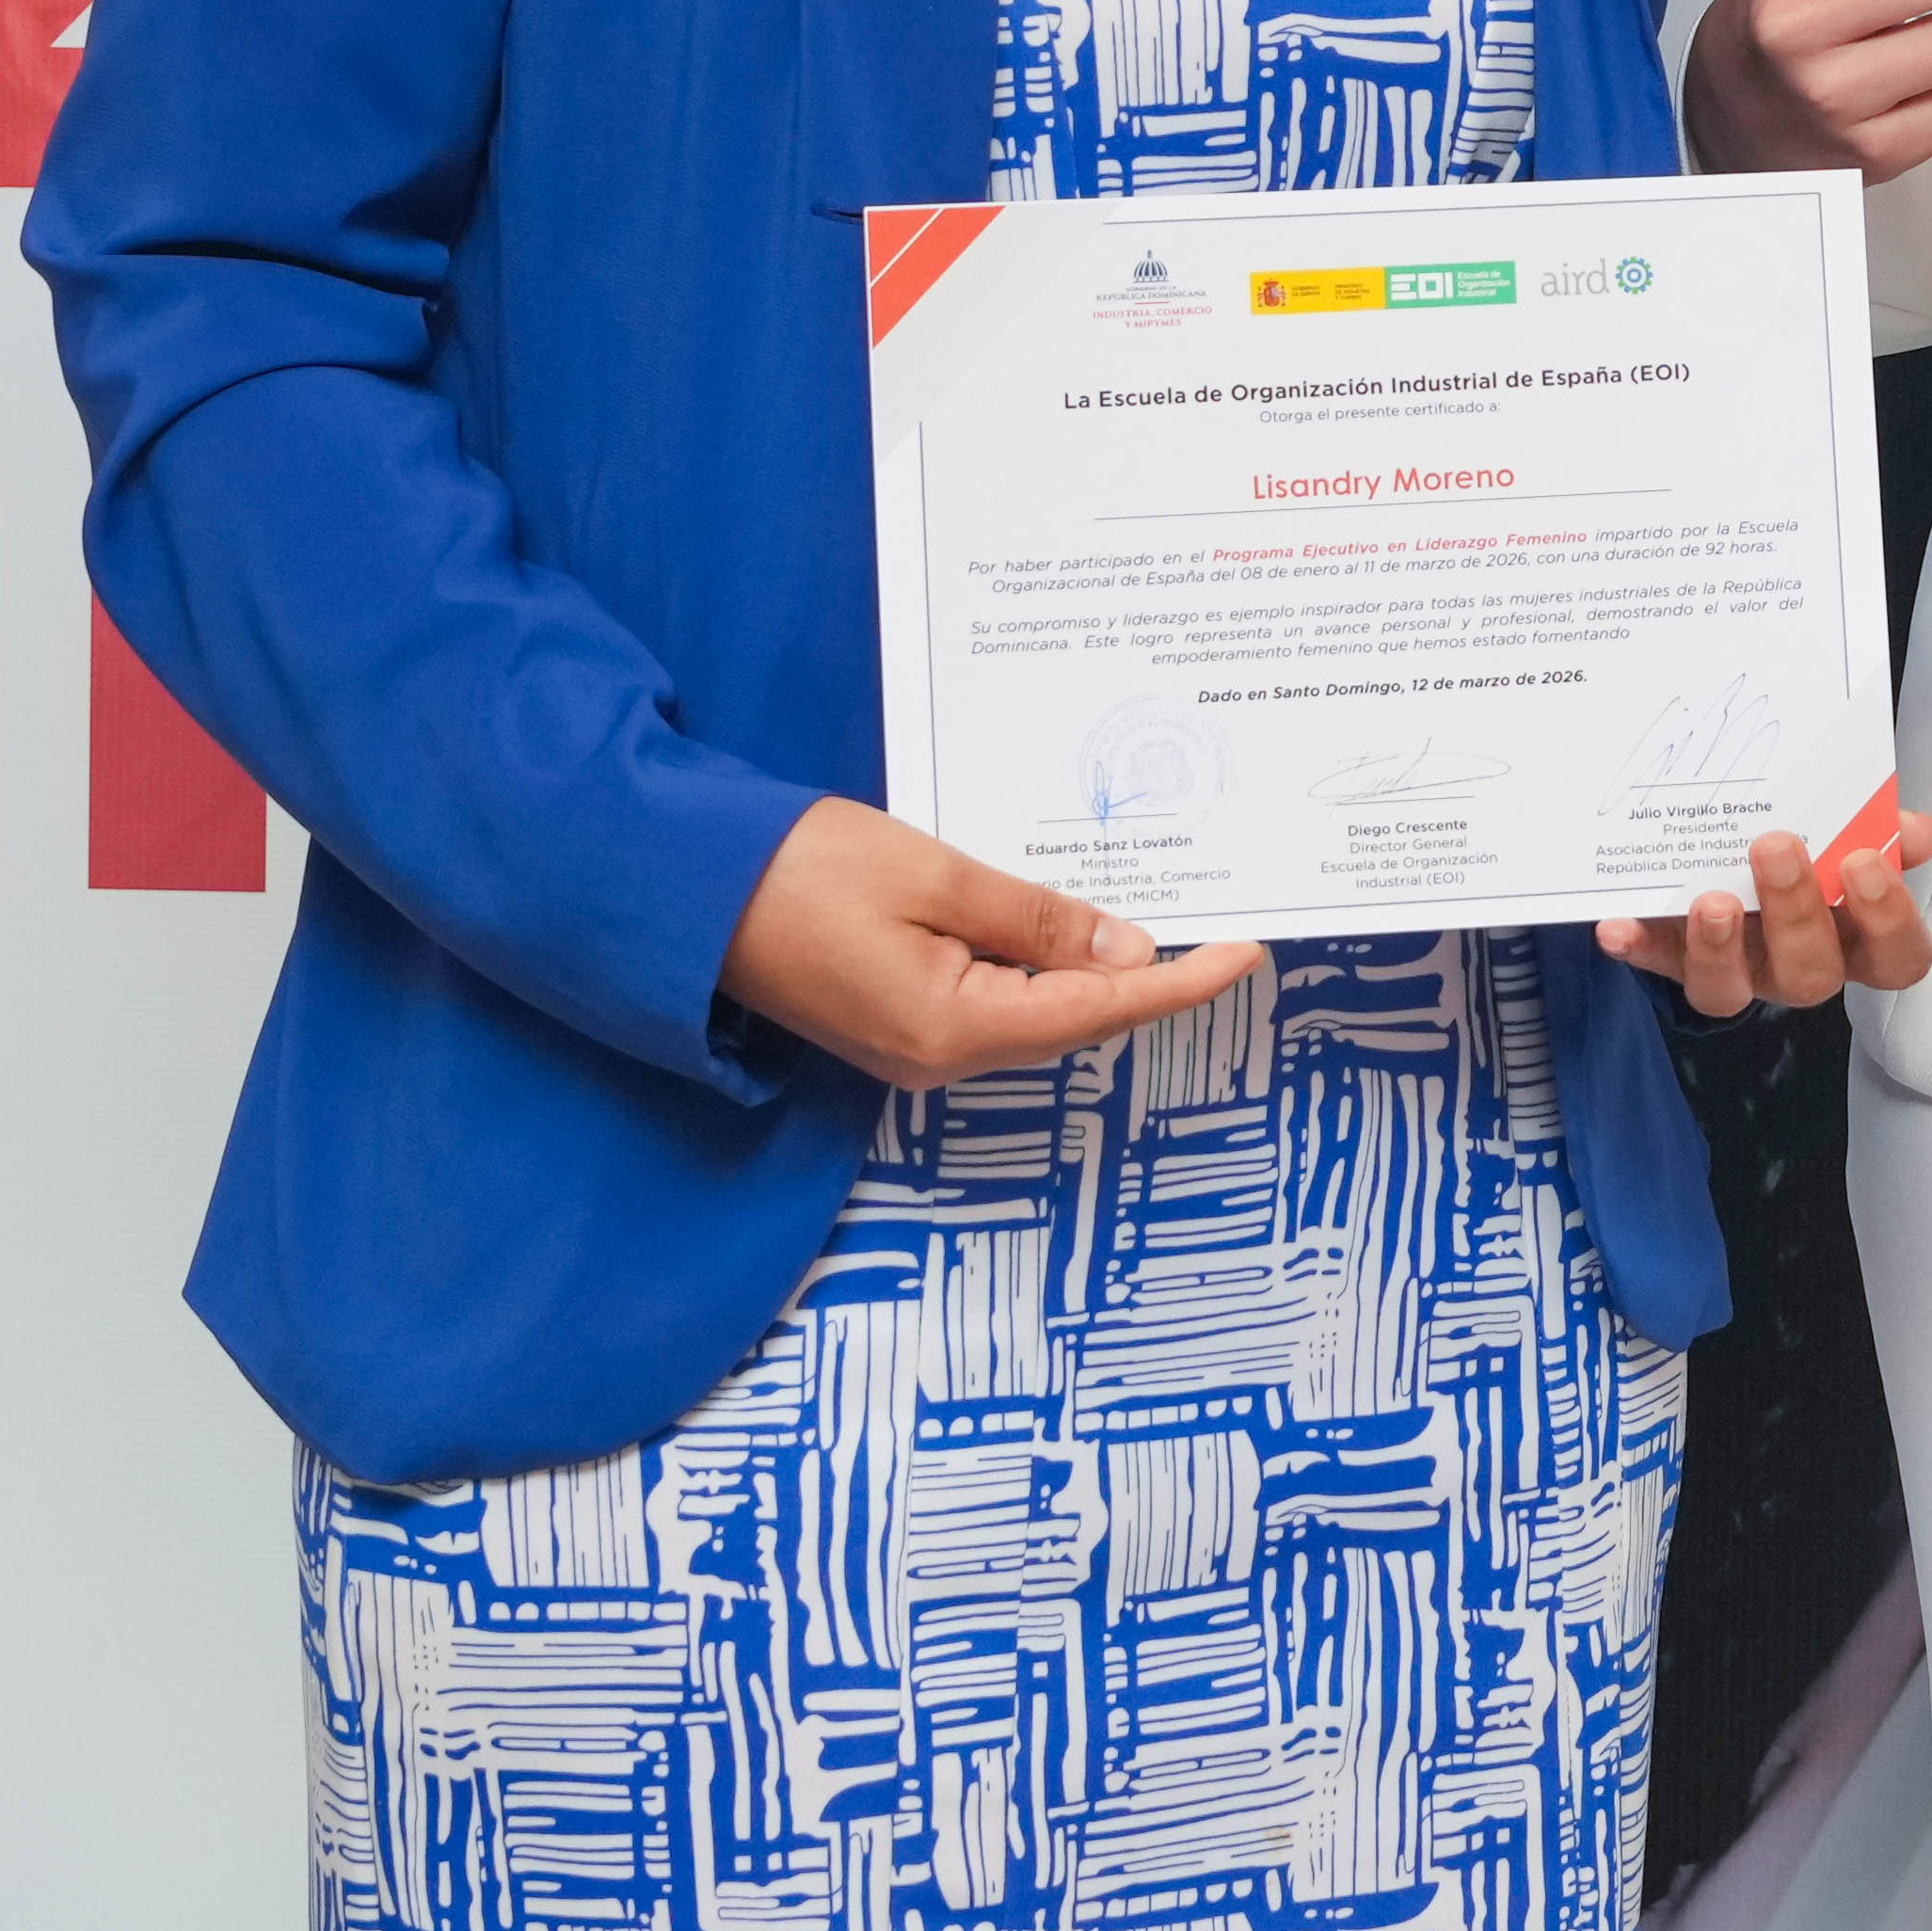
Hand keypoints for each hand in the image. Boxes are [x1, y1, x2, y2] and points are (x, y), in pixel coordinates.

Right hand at [717, 792, 1265, 1085]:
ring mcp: (914, 1050)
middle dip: (1150, 977)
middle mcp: (940, 1059)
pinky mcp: (895, 1025)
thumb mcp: (936, 878)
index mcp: (956, 1029)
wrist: (683, 889)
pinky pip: (995, 1003)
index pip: (1102, 1009)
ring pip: (1038, 1013)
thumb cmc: (800, 870)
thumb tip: (1128, 948)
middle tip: (1223, 925)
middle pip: (1075, 1019)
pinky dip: (1044, 969)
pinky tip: (1073, 930)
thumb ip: (1037, 919)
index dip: (1182, 983)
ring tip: (1167, 919)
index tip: (1248, 953)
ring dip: (1097, 972)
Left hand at [1599, 805, 1931, 1018]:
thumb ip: (1876, 826)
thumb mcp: (1841, 828)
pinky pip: (1654, 963)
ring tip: (1712, 899)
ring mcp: (1733, 969)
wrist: (1725, 845)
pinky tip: (1618, 924)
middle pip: (1812, 975)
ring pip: (1729, 991)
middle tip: (1778, 847)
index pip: (1895, 958)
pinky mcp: (1673, 958)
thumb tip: (1916, 830)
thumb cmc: (1799, 844)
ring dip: (1719, 946)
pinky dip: (1638, 945)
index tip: (1865, 863)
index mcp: (1850, 934)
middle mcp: (1794, 964)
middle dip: (1796, 912)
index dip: (1887, 921)